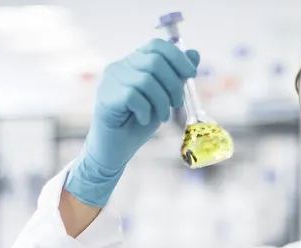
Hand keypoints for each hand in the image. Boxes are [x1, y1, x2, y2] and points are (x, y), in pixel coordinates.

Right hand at [64, 38, 199, 206]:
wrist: (116, 149)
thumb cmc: (138, 123)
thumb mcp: (164, 98)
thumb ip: (176, 76)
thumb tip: (194, 54)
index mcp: (134, 63)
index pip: (157, 46)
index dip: (178, 57)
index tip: (191, 74)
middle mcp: (120, 67)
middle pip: (155, 61)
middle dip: (173, 84)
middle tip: (176, 105)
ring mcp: (110, 81)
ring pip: (146, 80)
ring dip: (161, 102)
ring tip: (162, 117)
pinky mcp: (106, 97)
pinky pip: (134, 96)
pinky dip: (146, 110)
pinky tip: (144, 120)